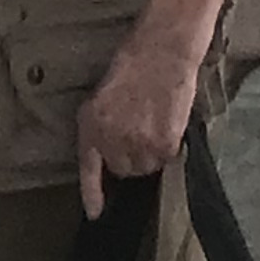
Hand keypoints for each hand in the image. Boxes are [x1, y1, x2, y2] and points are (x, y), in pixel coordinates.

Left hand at [74, 23, 203, 217]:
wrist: (163, 46)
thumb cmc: (134, 59)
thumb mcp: (104, 93)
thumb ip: (102, 125)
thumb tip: (108, 152)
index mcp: (91, 125)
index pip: (89, 170)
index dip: (93, 195)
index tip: (95, 214)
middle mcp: (111, 140)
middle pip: (123, 170)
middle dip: (130, 155)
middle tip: (140, 128)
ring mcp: (138, 144)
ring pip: (146, 167)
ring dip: (150, 152)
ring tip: (155, 121)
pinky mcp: (164, 144)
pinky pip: (166, 159)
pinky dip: (170, 145)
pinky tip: (169, 120)